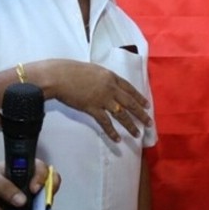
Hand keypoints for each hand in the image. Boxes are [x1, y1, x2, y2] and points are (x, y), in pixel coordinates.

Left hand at [0, 159, 60, 209]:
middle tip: (44, 201)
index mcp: (23, 169)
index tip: (35, 187)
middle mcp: (29, 182)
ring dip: (45, 207)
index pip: (41, 168)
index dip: (42, 176)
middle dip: (50, 191)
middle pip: (50, 183)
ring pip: (45, 200)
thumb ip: (4, 186)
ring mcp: (29, 198)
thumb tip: (22, 200)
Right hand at [30, 59, 152, 141]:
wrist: (59, 76)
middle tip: (149, 123)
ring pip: (121, 114)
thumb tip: (105, 84)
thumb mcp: (93, 70)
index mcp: (111, 77)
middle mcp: (110, 88)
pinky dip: (111, 132)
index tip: (147, 105)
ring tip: (137, 134)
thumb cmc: (71, 71)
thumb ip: (102, 78)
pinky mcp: (92, 108)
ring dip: (130, 125)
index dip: (139, 98)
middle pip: (130, 103)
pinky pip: (105, 122)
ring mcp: (102, 99)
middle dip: (141, 114)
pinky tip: (117, 139)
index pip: (130, 88)